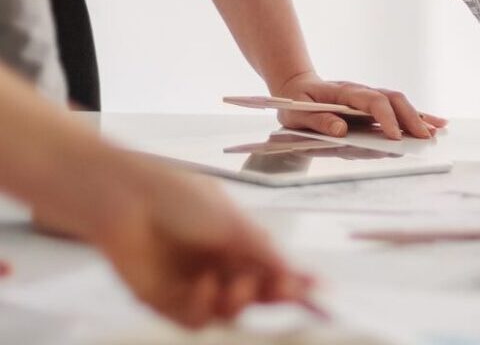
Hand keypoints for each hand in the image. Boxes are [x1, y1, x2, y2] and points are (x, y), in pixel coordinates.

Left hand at [94, 172, 314, 328]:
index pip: (273, 272)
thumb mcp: (236, 224)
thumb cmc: (181, 199)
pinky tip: (205, 285)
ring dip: (240, 302)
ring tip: (239, 284)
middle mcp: (217, 267)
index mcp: (237, 245)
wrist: (127, 198)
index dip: (294, 283)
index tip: (316, 291)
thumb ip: (269, 255)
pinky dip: (205, 307)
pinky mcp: (163, 300)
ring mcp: (192, 285)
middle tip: (284, 290)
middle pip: (256, 296)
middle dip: (273, 295)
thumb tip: (307, 277)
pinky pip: (194, 318)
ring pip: (228, 312)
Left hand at [272, 71, 446, 139]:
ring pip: (399, 103)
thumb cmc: (296, 103)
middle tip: (424, 138)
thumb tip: (340, 130)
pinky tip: (434, 123)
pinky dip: (417, 116)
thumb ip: (317, 121)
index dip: (385, 118)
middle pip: (393, 99)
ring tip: (438, 131)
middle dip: (410, 118)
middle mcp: (361, 91)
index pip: (372, 101)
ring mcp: (369, 96)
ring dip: (418, 117)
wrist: (297, 87)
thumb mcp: (296, 114)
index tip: (395, 137)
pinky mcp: (374, 105)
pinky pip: (398, 109)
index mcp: (343, 92)